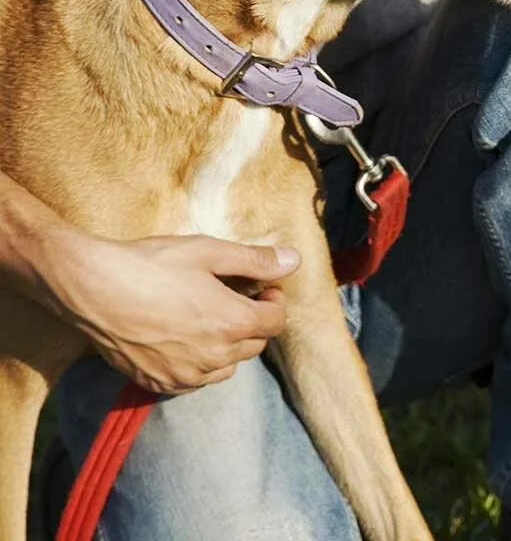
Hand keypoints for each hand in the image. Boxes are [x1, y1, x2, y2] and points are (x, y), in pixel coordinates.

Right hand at [38, 232, 298, 393]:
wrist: (91, 288)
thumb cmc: (151, 264)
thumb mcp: (208, 251)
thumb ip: (256, 260)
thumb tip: (294, 260)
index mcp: (233, 323)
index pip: (277, 321)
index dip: (274, 301)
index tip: (262, 287)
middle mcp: (215, 356)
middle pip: (255, 344)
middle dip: (252, 321)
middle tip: (233, 297)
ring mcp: (186, 374)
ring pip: (227, 366)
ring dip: (227, 345)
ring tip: (206, 318)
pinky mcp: (159, 383)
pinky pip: (196, 380)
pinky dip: (200, 364)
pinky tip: (183, 339)